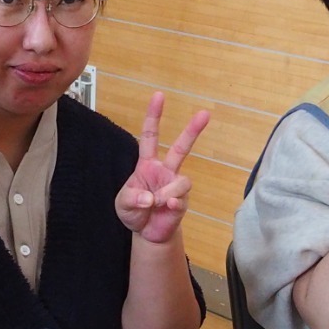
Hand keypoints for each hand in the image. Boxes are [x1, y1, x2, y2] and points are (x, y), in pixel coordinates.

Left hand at [115, 91, 208, 242]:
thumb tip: (152, 197)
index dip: (154, 116)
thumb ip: (132, 198)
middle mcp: (165, 171)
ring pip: (181, 181)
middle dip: (193, 130)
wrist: (146, 233)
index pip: (150, 136)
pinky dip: (171, 203)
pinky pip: (181, 198)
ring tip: (157, 203)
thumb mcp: (123, 203)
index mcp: (147, 164)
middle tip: (205, 113)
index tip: (159, 96)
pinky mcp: (182, 202)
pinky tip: (166, 207)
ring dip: (167, 192)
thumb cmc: (134, 211)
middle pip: (182, 147)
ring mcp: (175, 185)